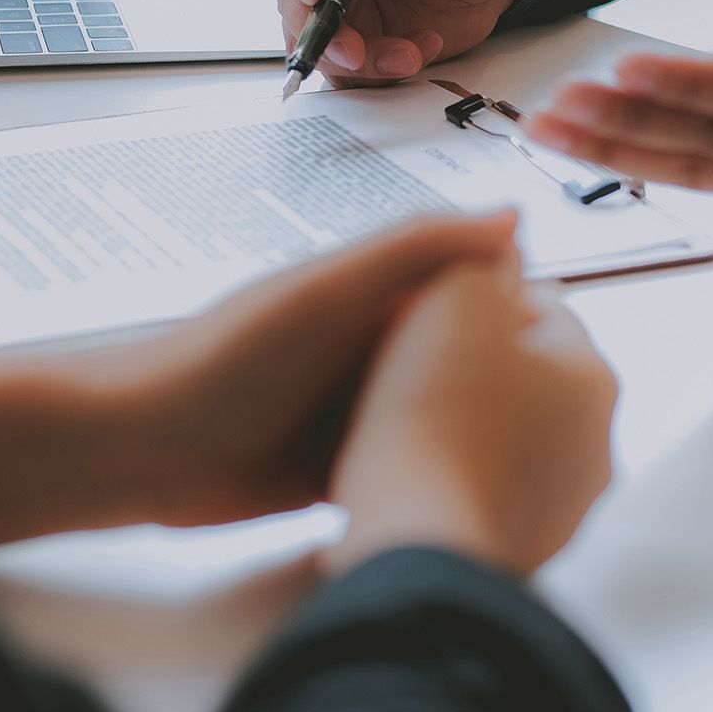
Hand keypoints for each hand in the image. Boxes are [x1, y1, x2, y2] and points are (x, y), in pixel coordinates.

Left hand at [0, 212, 520, 548]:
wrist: (143, 452)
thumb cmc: (223, 360)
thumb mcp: (329, 289)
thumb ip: (416, 249)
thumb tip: (513, 216)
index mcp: (370, 290)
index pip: (466, 286)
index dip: (517, 307)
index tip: (569, 335)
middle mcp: (365, 345)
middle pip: (458, 357)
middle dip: (503, 381)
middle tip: (568, 412)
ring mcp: (350, 407)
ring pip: (435, 416)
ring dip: (470, 435)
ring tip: (538, 460)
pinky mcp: (335, 466)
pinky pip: (400, 465)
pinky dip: (430, 476)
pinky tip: (475, 495)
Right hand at [326, 250, 617, 577]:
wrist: (414, 543)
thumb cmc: (434, 421)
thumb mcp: (455, 295)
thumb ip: (482, 252)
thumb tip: (501, 241)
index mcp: (594, 375)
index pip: (540, 304)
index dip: (471, 295)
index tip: (423, 307)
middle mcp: (595, 444)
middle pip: (524, 373)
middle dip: (470, 361)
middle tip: (404, 361)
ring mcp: (563, 506)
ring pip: (504, 435)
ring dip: (461, 423)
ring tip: (395, 421)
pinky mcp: (522, 550)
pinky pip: (482, 492)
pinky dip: (451, 479)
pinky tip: (405, 475)